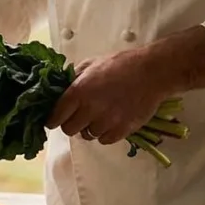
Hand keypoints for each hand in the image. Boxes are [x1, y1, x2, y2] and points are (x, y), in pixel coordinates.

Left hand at [44, 50, 172, 145]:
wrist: (151, 72)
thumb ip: (73, 78)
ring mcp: (107, 122)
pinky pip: (104, 140)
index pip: (56, 116)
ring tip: (98, 116)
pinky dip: (104, 134)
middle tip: (78, 117)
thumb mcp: (91, 64)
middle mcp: (90, 109)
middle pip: (69, 130)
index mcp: (78, 91)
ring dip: (89, 128)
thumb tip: (60, 88)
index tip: (54, 120)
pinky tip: (109, 122)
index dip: (53, 120)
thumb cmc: (120, 64)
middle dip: (71, 124)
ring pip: (87, 135)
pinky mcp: (122, 130)